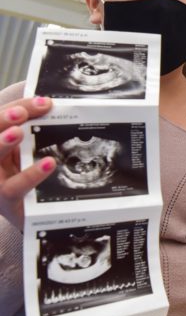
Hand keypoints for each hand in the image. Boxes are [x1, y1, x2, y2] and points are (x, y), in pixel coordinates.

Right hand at [0, 97, 55, 228]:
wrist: (29, 213)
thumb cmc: (25, 175)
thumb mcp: (27, 150)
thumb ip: (35, 131)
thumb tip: (50, 106)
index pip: (1, 118)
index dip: (19, 106)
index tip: (43, 102)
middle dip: (1, 120)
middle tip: (19, 113)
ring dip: (2, 143)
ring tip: (17, 133)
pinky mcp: (5, 200)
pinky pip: (14, 187)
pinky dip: (30, 174)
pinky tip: (49, 164)